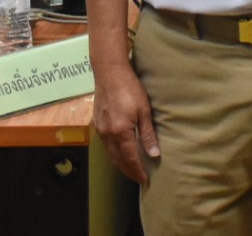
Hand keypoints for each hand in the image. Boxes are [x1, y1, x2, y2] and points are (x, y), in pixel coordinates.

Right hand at [90, 61, 159, 183]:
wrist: (109, 71)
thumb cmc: (129, 88)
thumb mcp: (144, 110)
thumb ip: (148, 134)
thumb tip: (154, 154)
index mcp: (121, 132)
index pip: (130, 159)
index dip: (138, 171)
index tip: (145, 180)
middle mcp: (107, 134)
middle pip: (117, 160)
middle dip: (128, 171)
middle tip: (138, 178)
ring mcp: (100, 129)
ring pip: (109, 154)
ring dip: (120, 163)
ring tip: (130, 168)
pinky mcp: (97, 122)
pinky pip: (105, 144)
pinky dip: (113, 153)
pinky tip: (119, 151)